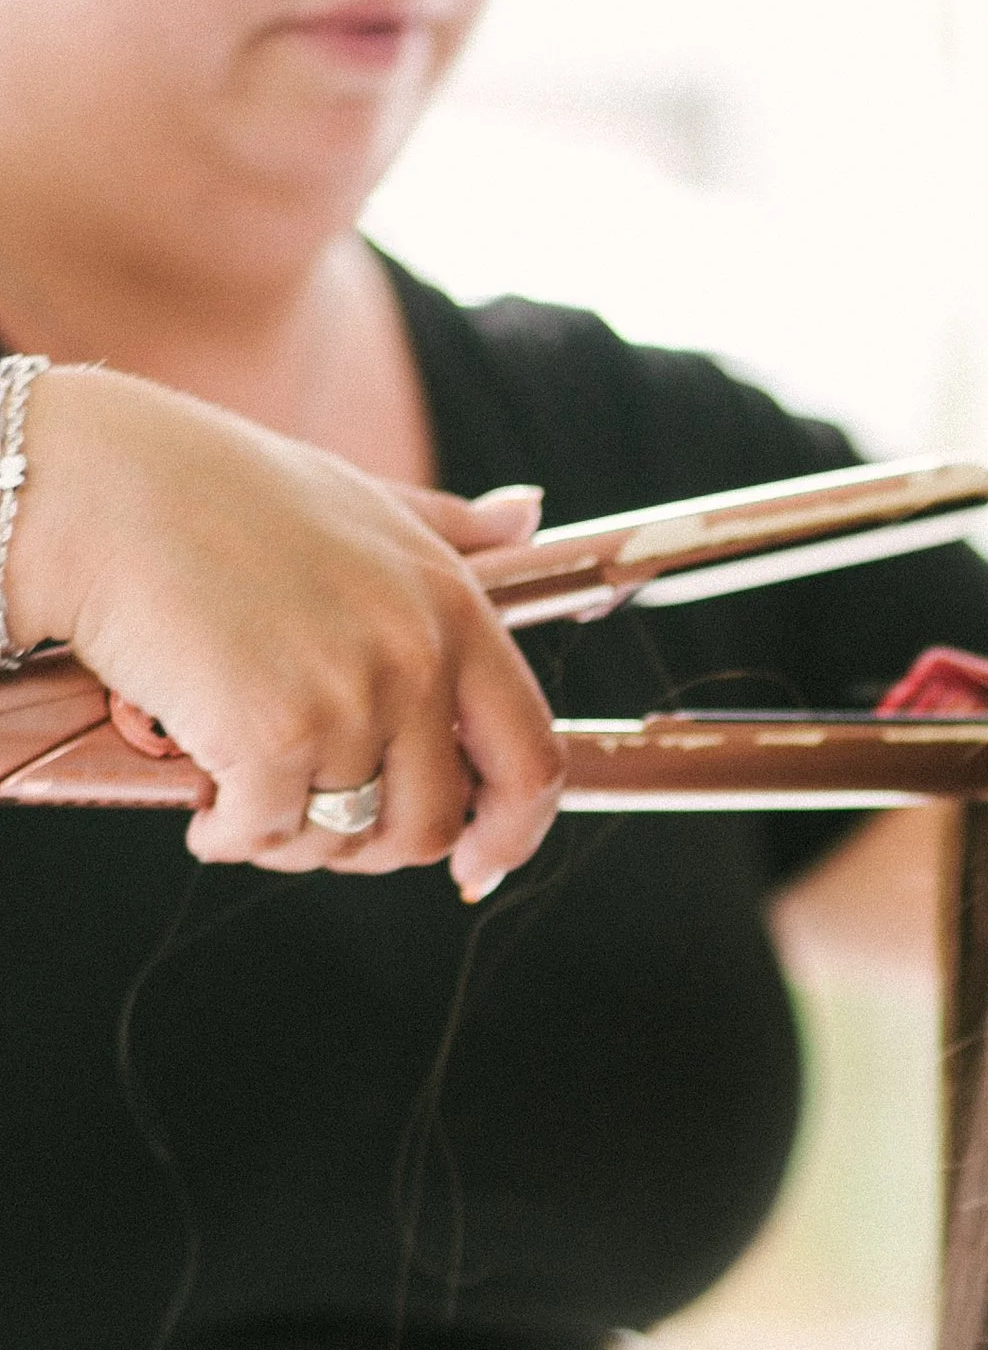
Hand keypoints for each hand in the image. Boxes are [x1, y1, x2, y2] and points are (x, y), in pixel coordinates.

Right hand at [6, 370, 563, 897]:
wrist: (95, 486)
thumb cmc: (213, 488)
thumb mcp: (360, 498)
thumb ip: (450, 530)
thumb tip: (527, 517)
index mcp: (454, 607)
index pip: (531, 760)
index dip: (511, 835)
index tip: (475, 863)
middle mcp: (417, 658)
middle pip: (430, 824)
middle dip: (368, 846)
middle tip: (310, 821)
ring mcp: (349, 699)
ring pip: (343, 840)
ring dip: (291, 841)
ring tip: (245, 798)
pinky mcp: (273, 735)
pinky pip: (267, 835)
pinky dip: (229, 836)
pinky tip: (203, 807)